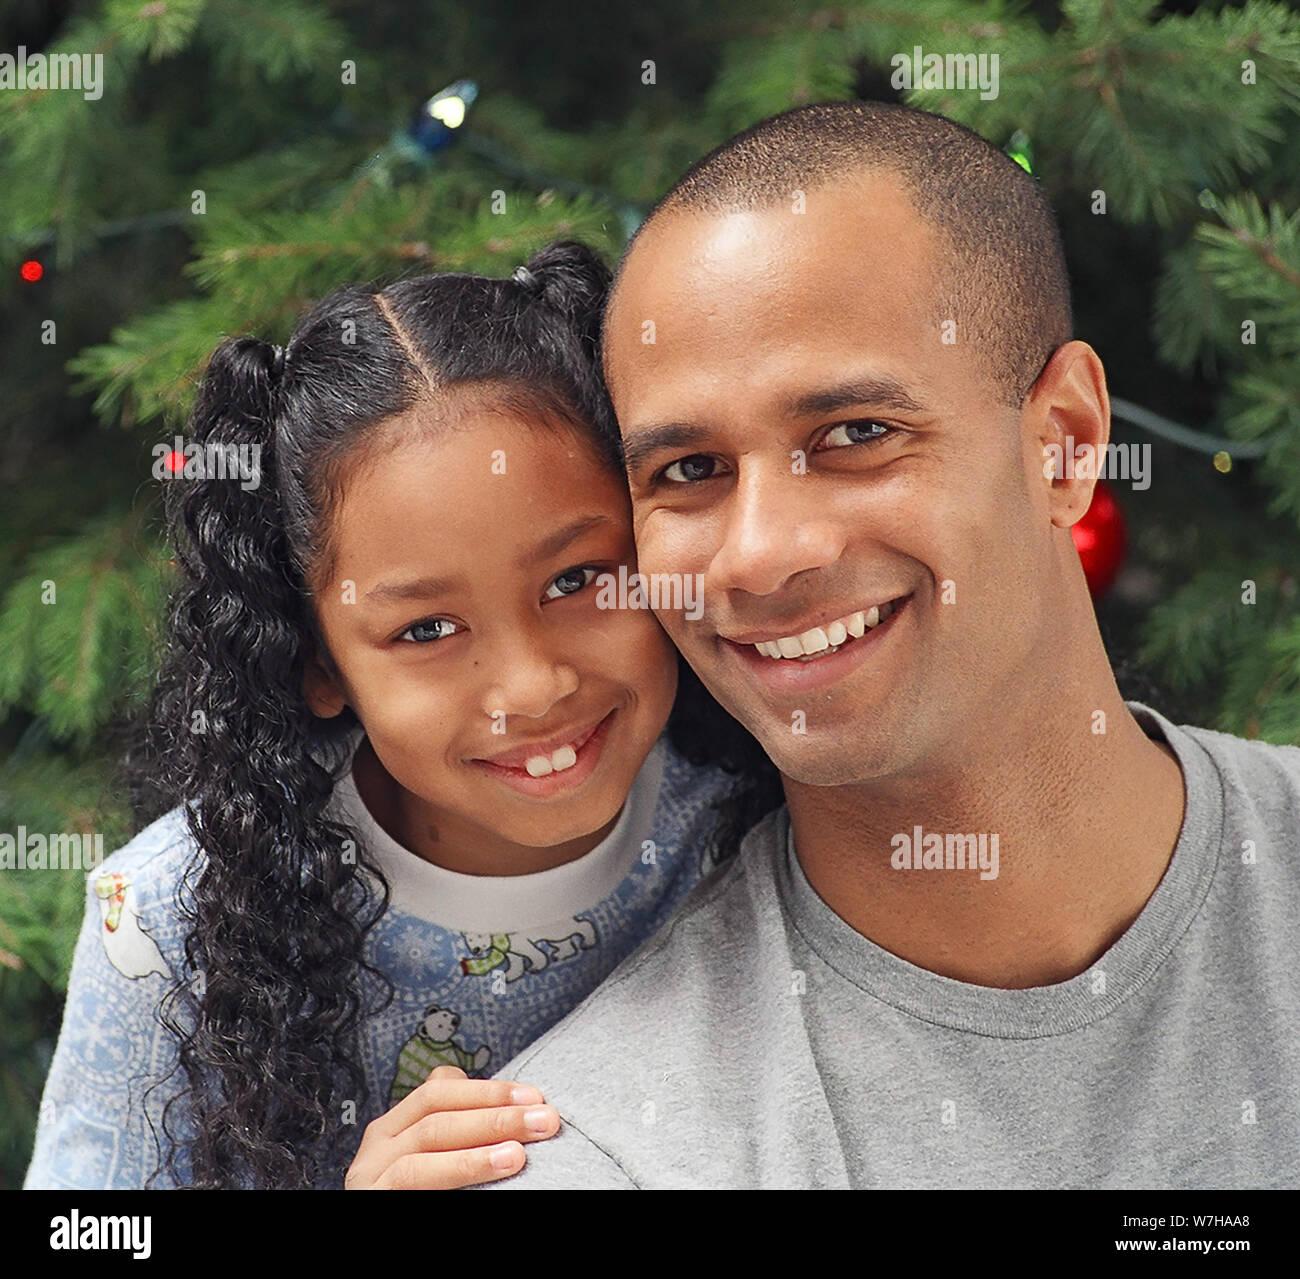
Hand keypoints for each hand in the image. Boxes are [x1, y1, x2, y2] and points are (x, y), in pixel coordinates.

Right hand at [345, 1065, 558, 1188]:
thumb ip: (457, 1128)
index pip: (438, 1091)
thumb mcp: (434, 1156)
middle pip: (438, 1119)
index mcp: (393, 1128)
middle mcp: (378, 1150)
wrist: (381, 1261)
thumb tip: (518, 1105)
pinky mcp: (376, 1203)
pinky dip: (456, 1175)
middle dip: (495, 1116)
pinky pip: (414, 1186)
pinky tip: (490, 1178)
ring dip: (476, 1152)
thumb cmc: (425, 1191)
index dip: (488, 1090)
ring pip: (424, 1151)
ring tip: (518, 1155)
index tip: (534, 1096)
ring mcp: (373, 1179)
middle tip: (544, 1119)